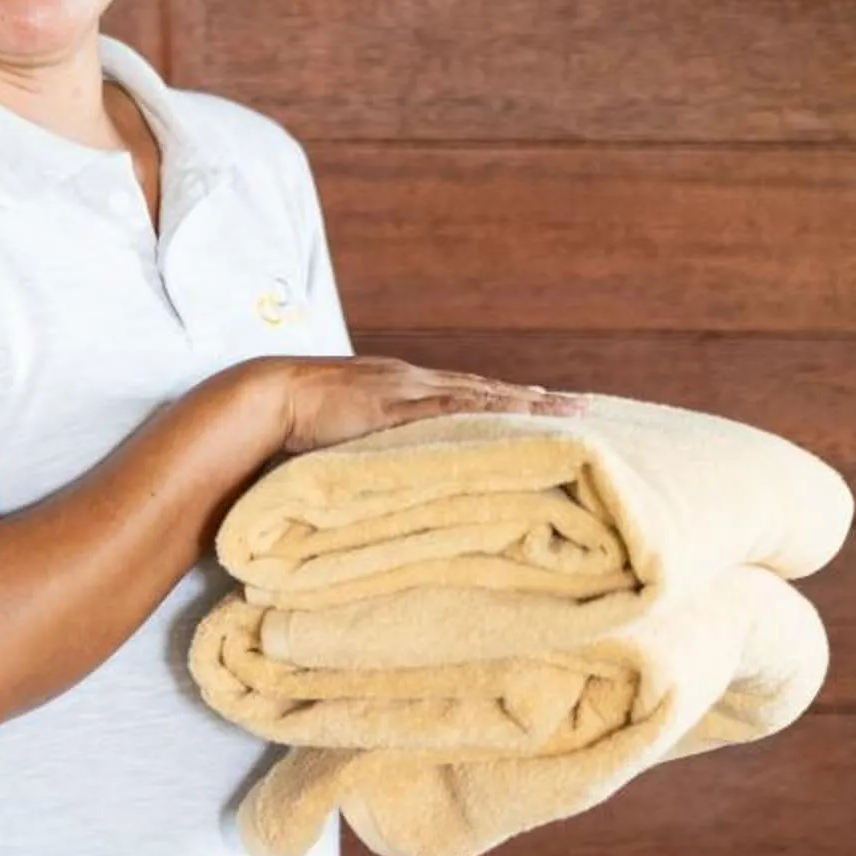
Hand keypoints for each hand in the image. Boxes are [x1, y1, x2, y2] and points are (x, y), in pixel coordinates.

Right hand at [278, 356, 587, 456]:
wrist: (270, 398)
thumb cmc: (301, 422)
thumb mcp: (351, 434)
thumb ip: (379, 446)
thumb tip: (401, 473)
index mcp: (406, 388)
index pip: (471, 392)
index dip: (512, 399)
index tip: (549, 404)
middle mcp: (415, 382)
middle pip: (489, 390)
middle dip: (538, 399)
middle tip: (585, 406)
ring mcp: (408, 389)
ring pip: (482, 394)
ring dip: (529, 402)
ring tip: (571, 411)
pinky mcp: (395, 405)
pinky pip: (452, 406)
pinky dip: (489, 409)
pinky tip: (521, 412)